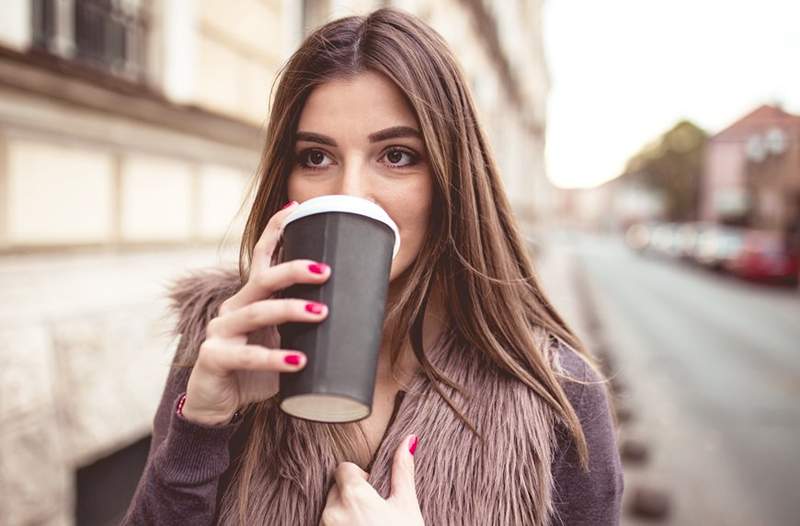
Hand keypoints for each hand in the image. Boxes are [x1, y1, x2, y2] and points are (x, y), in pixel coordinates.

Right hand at [182, 200, 332, 424]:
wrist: (216, 405)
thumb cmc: (254, 371)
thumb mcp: (282, 344)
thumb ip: (303, 330)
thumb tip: (357, 318)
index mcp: (248, 299)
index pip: (260, 257)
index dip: (275, 231)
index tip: (296, 209)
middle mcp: (232, 309)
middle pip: (262, 280)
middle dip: (294, 270)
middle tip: (325, 270)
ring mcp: (220, 332)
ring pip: (257, 312)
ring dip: (291, 311)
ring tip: (320, 313)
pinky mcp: (214, 358)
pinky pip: (247, 355)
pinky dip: (275, 358)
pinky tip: (299, 362)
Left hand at [320, 434, 423, 525]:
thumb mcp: (406, 505)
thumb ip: (403, 469)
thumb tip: (409, 439)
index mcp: (353, 495)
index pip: (344, 469)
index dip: (360, 476)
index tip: (375, 492)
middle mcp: (332, 512)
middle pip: (335, 490)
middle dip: (352, 496)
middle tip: (375, 514)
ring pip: (331, 512)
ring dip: (345, 516)